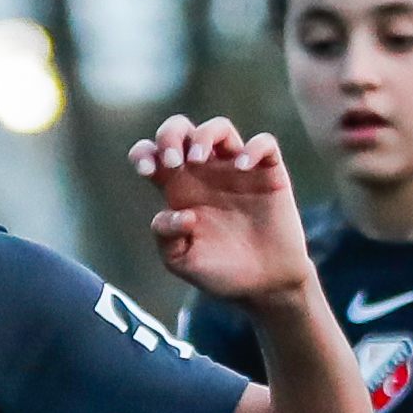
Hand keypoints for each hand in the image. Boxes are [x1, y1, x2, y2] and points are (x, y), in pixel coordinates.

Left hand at [128, 115, 319, 312]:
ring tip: (199, 160)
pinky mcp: (269, 174)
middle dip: (170, 134)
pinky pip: (264, 144)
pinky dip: (253, 148)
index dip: (143, 152)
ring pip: (220, 128)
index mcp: (178, 189)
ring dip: (205, 135)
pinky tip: (242, 167)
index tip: (146, 170)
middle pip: (181, 129)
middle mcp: (205, 173)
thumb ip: (166, 238)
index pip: (153, 153)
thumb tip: (180, 213)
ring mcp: (237, 170)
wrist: (265, 285)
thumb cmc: (221, 272)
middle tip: (174, 162)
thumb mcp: (182, 261)